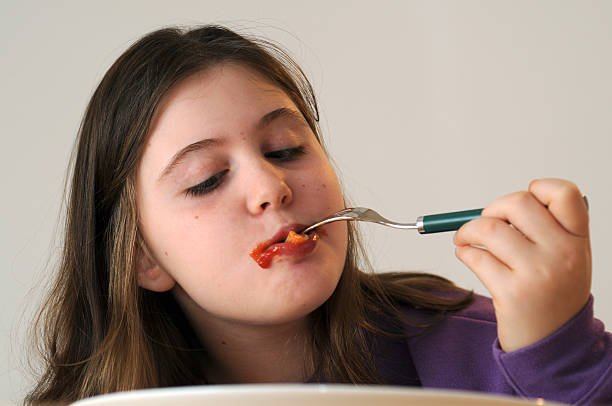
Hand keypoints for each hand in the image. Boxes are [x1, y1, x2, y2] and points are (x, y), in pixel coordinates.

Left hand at [453, 178, 591, 351]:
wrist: (552, 345)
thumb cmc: (553, 294)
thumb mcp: (567, 258)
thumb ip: (547, 228)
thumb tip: (501, 205)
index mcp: (578, 241)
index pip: (565, 193)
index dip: (538, 188)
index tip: (522, 202)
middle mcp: (562, 254)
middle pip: (517, 203)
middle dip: (492, 208)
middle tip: (485, 222)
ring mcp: (537, 273)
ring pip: (489, 228)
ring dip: (467, 230)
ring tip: (465, 239)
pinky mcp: (511, 292)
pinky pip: (475, 256)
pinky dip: (464, 251)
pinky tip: (467, 255)